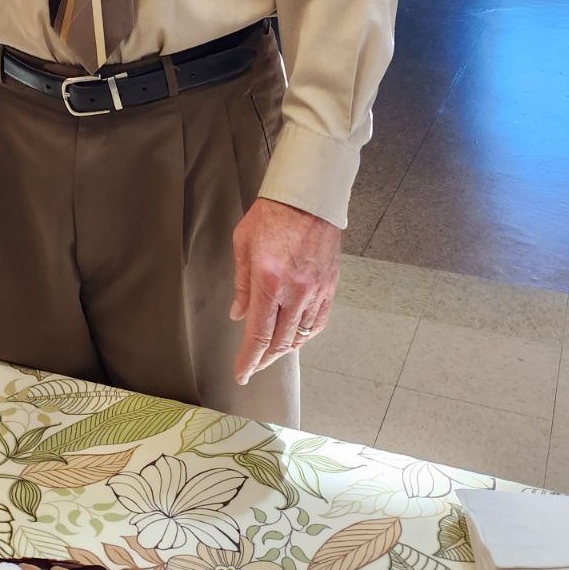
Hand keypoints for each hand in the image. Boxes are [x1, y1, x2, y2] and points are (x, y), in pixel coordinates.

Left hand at [230, 197, 340, 383]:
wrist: (308, 196)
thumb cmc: (272, 214)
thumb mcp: (243, 243)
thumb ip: (242, 283)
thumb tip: (239, 314)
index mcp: (268, 281)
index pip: (258, 334)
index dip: (249, 359)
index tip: (242, 373)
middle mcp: (294, 291)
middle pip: (280, 341)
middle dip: (264, 359)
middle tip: (254, 366)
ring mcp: (315, 291)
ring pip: (301, 335)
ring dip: (285, 349)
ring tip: (272, 353)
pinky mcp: (329, 286)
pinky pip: (319, 321)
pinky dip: (306, 334)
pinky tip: (297, 336)